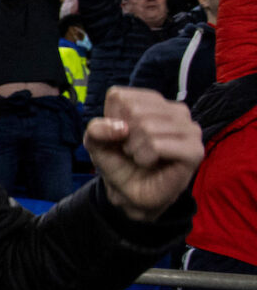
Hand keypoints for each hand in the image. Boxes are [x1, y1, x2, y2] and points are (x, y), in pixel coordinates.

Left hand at [85, 87, 203, 221]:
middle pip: (134, 110)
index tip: (119, 136)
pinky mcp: (194, 149)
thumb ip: (96, 129)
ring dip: (135, 148)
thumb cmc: (118, 162)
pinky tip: (149, 162)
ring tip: (141, 156)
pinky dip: (144, 157)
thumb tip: (120, 128)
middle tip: (132, 149)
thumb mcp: (95, 141)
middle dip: (124, 136)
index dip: (110, 120)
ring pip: (147, 127)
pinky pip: (157, 144)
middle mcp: (175, 109)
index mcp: (151, 100)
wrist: (129, 193)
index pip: (119, 97)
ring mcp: (189, 128)